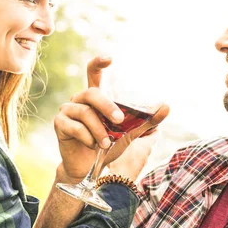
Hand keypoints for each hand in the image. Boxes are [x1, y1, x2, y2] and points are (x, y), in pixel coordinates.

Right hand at [53, 56, 169, 181]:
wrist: (89, 169)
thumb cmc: (108, 145)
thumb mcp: (130, 132)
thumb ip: (147, 120)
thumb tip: (167, 107)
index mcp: (96, 97)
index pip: (93, 72)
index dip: (99, 63)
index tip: (109, 58)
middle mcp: (80, 99)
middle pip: (92, 93)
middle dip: (107, 106)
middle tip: (120, 120)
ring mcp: (68, 110)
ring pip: (85, 112)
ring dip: (99, 130)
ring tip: (106, 143)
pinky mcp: (60, 124)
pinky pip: (75, 127)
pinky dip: (87, 138)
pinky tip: (92, 146)